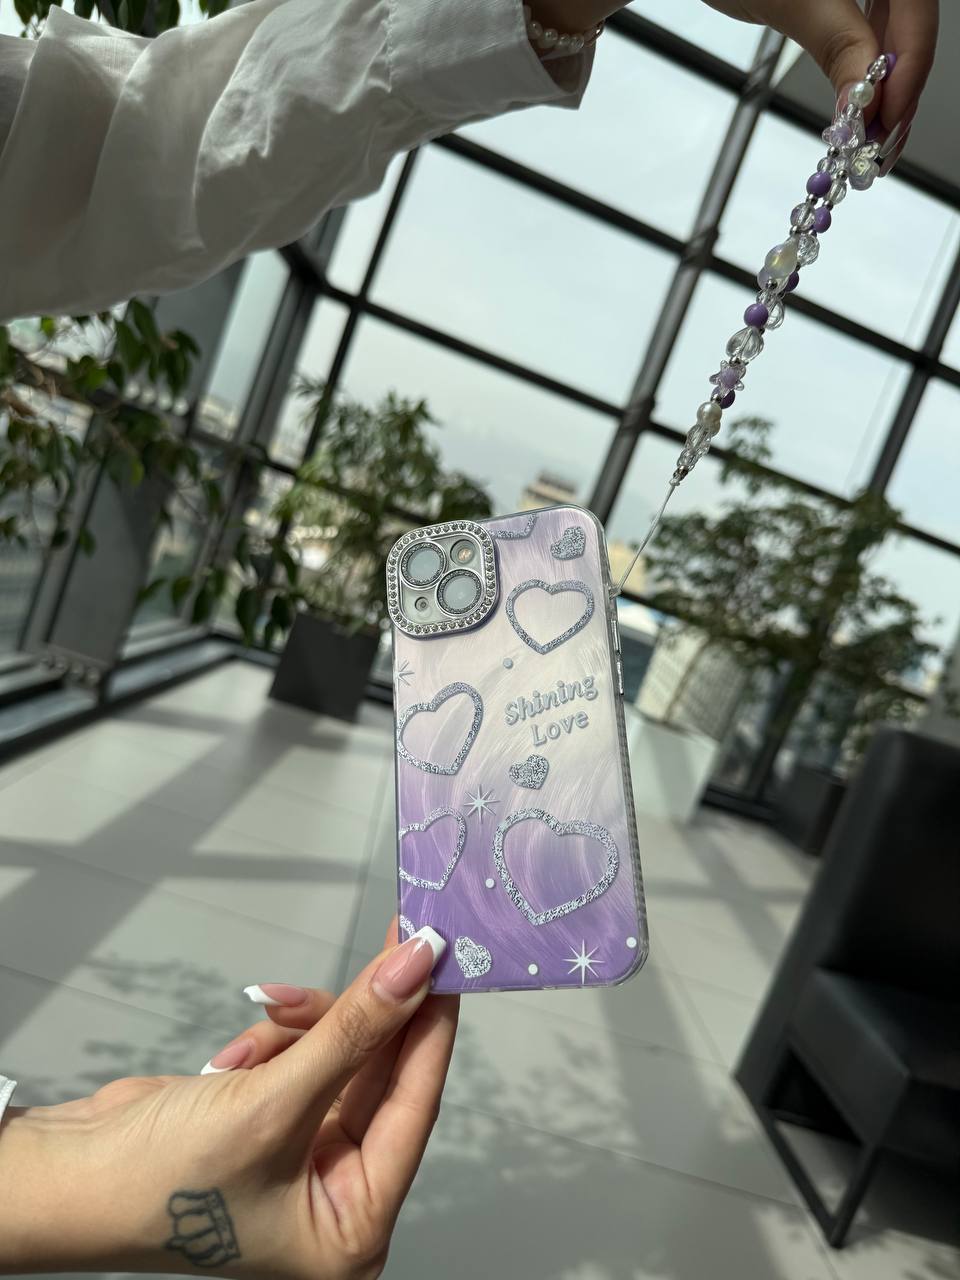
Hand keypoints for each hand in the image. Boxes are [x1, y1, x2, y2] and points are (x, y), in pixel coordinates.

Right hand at [0, 920, 456, 1279]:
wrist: (67, 1178)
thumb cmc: (159, 1182)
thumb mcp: (274, 1101)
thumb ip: (353, 1030)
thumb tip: (417, 967)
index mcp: (351, 1228)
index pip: (414, 1107)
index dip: (431, 1028)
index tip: (445, 962)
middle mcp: (335, 1198)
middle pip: (380, 1077)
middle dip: (373, 1012)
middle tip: (394, 940)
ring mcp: (303, 1159)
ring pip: (340, 1058)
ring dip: (307, 1028)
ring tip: (271, 1015)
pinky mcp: (273, 1124)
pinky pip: (303, 1060)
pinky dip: (276, 1043)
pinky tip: (236, 1056)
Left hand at [704, 0, 937, 169]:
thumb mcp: (793, 1)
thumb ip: (837, 44)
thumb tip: (864, 104)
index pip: (918, 10)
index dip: (911, 68)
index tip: (887, 123)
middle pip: (911, 30)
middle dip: (899, 92)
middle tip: (878, 151)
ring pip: (894, 36)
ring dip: (884, 93)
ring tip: (868, 145)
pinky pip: (869, 32)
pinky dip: (863, 74)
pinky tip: (856, 115)